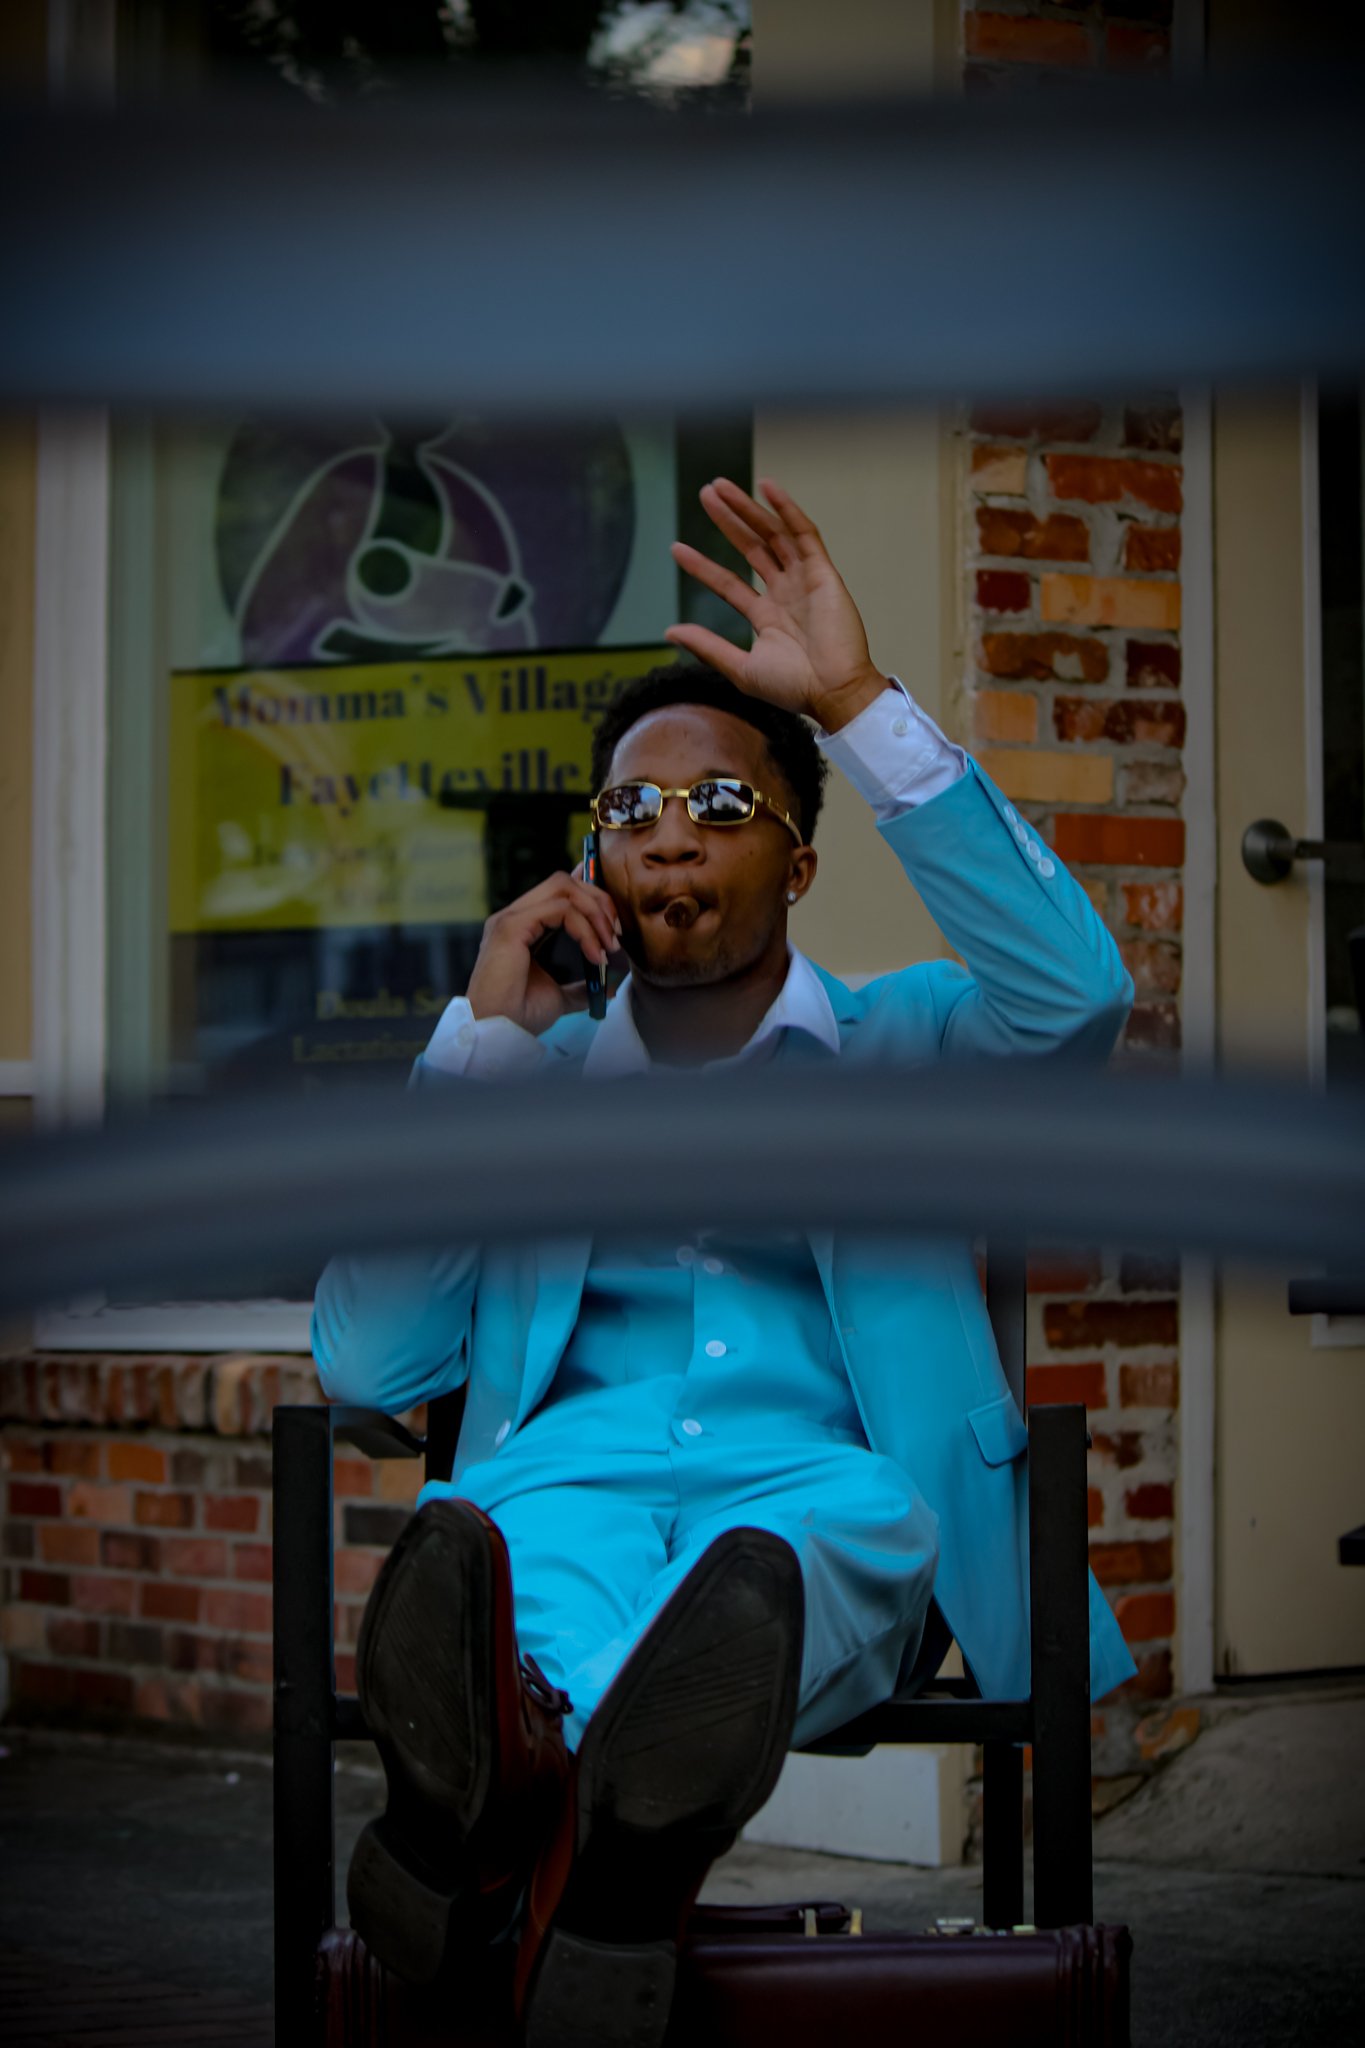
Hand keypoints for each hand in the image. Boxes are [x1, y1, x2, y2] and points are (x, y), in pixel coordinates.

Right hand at [466, 871, 622, 1037]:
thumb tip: (607, 987)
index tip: (615, 923)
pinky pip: (560, 910)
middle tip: (616, 933)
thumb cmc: (520, 1015)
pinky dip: (584, 929)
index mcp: (523, 926)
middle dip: (598, 901)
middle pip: (564, 882)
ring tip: (609, 946)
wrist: (499, 1032)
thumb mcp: (558, 997)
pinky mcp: (512, 926)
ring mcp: (511, 918)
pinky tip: (594, 955)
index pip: (559, 891)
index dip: (590, 894)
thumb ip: (580, 986)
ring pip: (563, 888)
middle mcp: (515, 916)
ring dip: (595, 913)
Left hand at [665, 477, 887, 730]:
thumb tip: (670, 633)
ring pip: (772, 534)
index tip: (676, 549)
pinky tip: (768, 487)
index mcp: (766, 616)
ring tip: (720, 486)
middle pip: (751, 547)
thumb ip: (708, 647)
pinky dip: (787, 510)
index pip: (729, 582)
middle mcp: (784, 593)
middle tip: (705, 493)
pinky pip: (804, 534)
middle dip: (727, 521)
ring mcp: (804, 580)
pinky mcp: (823, 572)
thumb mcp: (741, 668)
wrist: (834, 692)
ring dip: (748, 509)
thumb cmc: (794, 688)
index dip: (703, 566)